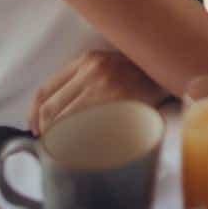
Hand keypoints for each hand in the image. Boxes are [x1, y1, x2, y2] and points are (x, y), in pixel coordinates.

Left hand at [27, 50, 168, 135]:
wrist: (173, 68)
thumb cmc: (139, 72)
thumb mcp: (107, 64)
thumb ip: (82, 79)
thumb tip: (53, 112)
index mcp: (86, 60)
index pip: (45, 90)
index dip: (34, 114)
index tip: (35, 128)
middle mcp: (92, 70)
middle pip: (51, 110)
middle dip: (46, 132)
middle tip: (51, 143)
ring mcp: (106, 87)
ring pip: (66, 123)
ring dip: (62, 140)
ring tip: (68, 148)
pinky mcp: (120, 102)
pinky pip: (90, 130)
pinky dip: (83, 142)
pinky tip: (87, 148)